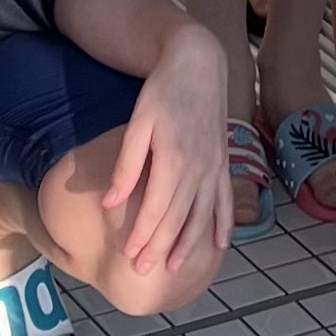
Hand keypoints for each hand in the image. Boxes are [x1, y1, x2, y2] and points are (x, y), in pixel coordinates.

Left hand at [102, 25, 231, 277]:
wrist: (199, 63)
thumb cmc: (163, 91)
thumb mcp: (138, 123)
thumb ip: (127, 165)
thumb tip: (110, 203)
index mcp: (174, 159)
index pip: (156, 209)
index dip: (142, 235)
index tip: (129, 257)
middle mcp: (198, 167)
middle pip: (179, 218)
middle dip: (161, 247)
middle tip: (144, 273)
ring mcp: (214, 165)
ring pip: (202, 214)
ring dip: (189, 243)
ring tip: (175, 267)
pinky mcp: (223, 160)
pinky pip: (225, 198)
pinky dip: (224, 222)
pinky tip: (220, 245)